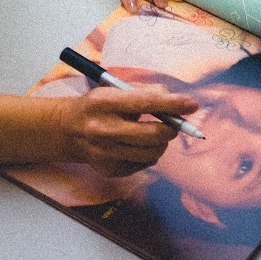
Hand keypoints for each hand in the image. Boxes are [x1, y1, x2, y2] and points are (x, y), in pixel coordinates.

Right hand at [56, 86, 196, 175]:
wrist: (68, 130)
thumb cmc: (100, 106)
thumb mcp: (115, 89)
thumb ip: (146, 92)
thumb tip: (177, 102)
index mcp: (104, 103)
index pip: (145, 103)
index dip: (172, 105)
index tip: (192, 104)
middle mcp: (102, 129)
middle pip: (153, 135)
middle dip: (171, 129)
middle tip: (173, 124)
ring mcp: (105, 153)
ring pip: (152, 153)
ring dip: (161, 143)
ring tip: (152, 134)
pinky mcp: (109, 170)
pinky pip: (144, 164)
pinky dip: (148, 154)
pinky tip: (136, 145)